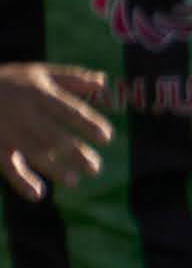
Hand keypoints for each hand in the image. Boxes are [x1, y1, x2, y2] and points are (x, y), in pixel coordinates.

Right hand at [0, 62, 109, 200]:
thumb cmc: (9, 82)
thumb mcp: (39, 73)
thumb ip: (73, 78)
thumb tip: (104, 83)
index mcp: (39, 94)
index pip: (68, 111)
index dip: (88, 124)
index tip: (107, 137)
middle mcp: (24, 113)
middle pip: (54, 136)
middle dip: (76, 153)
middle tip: (95, 168)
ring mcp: (8, 131)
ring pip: (34, 153)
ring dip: (54, 169)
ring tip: (74, 181)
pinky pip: (7, 165)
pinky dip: (20, 180)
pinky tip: (37, 194)